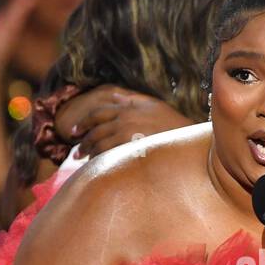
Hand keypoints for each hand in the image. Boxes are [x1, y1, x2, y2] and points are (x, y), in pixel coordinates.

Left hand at [56, 84, 192, 158]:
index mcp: (130, 107)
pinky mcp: (132, 149)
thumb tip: (116, 96)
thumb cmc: (176, 126)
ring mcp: (128, 133)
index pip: (98, 113)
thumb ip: (134, 100)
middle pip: (96, 129)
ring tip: (85, 161)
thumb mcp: (155, 106)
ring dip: (90, 153)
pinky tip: (98, 167)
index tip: (73, 132)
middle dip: (83, 141)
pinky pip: (110, 156)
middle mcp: (126, 118)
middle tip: (76, 152)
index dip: (84, 122)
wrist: (191, 140)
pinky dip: (101, 161)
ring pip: (100, 143)